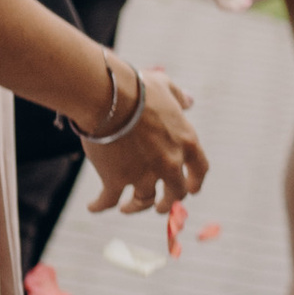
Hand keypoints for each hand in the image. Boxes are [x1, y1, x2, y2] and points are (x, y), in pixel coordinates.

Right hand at [83, 66, 205, 218]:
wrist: (108, 97)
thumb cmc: (136, 87)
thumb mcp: (165, 87)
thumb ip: (178, 97)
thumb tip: (189, 101)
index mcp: (186, 142)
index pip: (199, 169)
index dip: (195, 182)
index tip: (191, 190)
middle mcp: (170, 163)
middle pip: (174, 193)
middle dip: (167, 202)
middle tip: (160, 206)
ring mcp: (143, 174)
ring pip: (143, 200)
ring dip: (135, 207)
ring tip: (126, 208)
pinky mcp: (115, 179)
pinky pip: (108, 200)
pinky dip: (100, 205)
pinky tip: (93, 206)